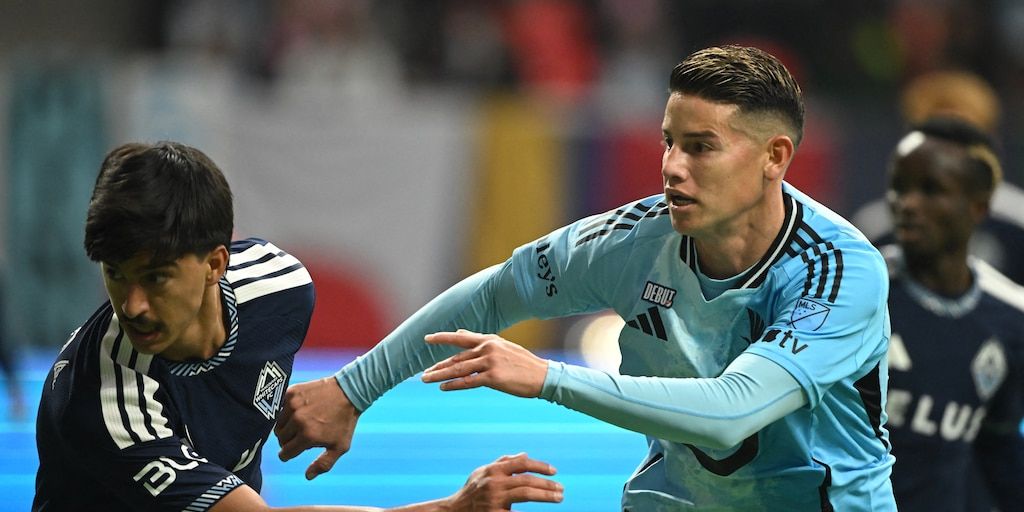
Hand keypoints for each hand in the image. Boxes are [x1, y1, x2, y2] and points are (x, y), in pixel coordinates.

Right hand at [274, 376, 359, 479]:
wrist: (348, 392)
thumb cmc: (344, 421)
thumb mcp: (340, 446)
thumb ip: (324, 464)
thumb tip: (308, 476)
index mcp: (308, 436)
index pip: (285, 453)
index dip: (287, 455)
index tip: (290, 452)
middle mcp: (298, 421)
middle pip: (280, 438)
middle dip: (287, 440)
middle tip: (299, 436)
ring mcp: (293, 405)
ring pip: (278, 424)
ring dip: (285, 426)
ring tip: (299, 424)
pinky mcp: (291, 393)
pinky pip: (280, 408)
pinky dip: (286, 412)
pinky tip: (298, 411)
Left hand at [421, 330, 547, 397]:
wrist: (543, 376)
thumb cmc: (523, 363)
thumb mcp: (501, 346)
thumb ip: (479, 340)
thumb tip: (459, 333)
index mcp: (490, 340)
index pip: (460, 338)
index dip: (442, 338)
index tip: (426, 338)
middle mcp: (488, 348)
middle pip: (457, 358)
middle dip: (439, 366)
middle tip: (424, 373)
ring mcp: (490, 362)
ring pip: (459, 369)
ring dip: (440, 375)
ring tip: (426, 379)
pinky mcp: (494, 377)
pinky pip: (469, 381)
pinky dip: (454, 385)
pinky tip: (443, 387)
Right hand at [445, 453, 562, 510]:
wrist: (453, 511)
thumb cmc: (471, 491)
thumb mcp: (483, 472)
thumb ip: (503, 463)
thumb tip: (525, 455)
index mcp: (493, 470)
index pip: (521, 463)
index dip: (540, 466)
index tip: (554, 471)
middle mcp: (493, 483)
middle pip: (526, 480)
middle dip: (547, 484)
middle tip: (561, 489)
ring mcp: (494, 499)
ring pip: (525, 494)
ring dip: (545, 495)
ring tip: (559, 497)